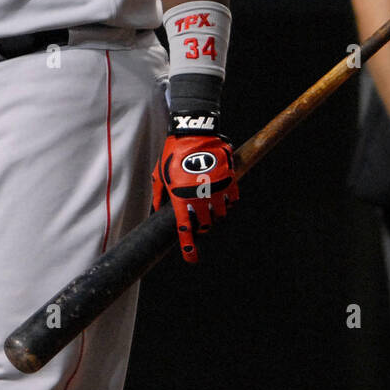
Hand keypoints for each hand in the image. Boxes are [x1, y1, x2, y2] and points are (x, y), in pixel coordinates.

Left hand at [153, 134, 237, 261]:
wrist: (194, 131)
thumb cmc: (173, 152)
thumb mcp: (160, 173)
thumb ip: (158, 194)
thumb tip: (156, 208)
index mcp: (181, 197)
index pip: (185, 229)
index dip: (189, 248)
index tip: (192, 258)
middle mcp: (200, 196)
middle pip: (206, 225)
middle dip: (203, 226)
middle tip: (199, 220)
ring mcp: (217, 188)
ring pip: (220, 214)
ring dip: (215, 215)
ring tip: (210, 206)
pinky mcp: (229, 179)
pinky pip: (232, 199)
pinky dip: (228, 202)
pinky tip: (222, 197)